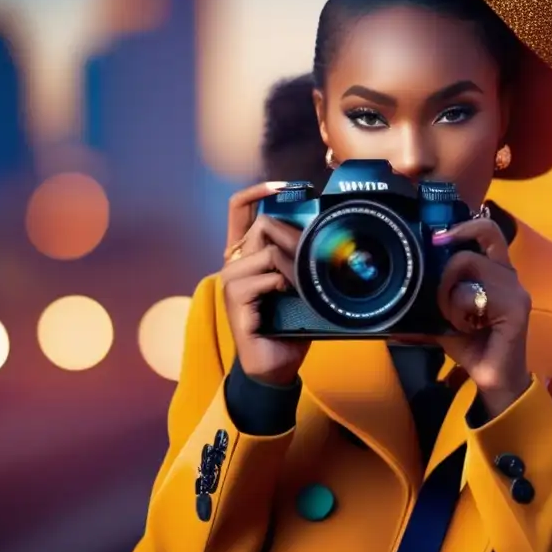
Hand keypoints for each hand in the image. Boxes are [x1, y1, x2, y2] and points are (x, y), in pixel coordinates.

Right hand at [221, 183, 308, 386]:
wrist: (277, 366)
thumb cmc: (289, 324)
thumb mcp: (299, 284)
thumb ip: (299, 258)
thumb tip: (320, 231)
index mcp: (248, 256)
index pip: (240, 210)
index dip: (258, 192)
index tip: (285, 185)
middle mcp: (234, 263)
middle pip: (261, 226)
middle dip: (293, 239)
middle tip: (311, 260)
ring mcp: (231, 281)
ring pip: (264, 250)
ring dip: (292, 267)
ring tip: (301, 287)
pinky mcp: (234, 300)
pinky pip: (264, 276)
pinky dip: (283, 284)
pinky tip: (288, 297)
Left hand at [433, 218, 532, 416]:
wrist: (492, 380)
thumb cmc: (472, 347)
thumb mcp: (442, 317)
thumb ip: (428, 299)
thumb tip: (396, 296)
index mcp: (496, 272)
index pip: (487, 232)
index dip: (464, 226)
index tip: (437, 238)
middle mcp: (509, 275)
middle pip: (477, 241)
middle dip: (448, 265)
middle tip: (440, 295)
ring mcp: (515, 289)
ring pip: (470, 263)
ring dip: (450, 292)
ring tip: (453, 318)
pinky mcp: (515, 306)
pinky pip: (476, 291)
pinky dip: (460, 307)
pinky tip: (464, 327)